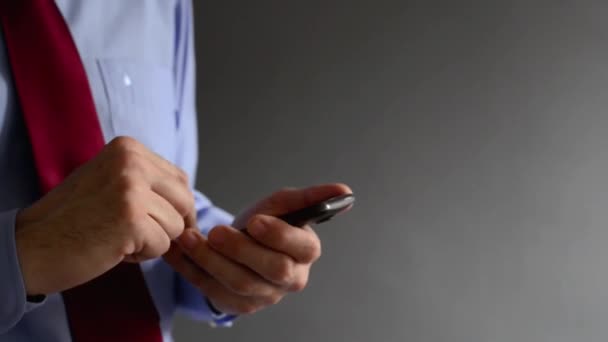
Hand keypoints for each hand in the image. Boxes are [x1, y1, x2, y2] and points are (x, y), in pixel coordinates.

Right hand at [15, 137, 194, 295]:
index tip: (148, 218)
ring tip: (118, 236)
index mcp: (128, 148)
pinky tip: (114, 248)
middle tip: (132, 231)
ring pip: (176, 226)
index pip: (179, 180)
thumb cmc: (73, 218)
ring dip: (153, 240)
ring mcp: (131, 188)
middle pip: (184, 201)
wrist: (31, 245)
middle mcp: (131, 161)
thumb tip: (189, 201)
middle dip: (167, 224)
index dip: (171, 207)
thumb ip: (148, 181)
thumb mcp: (111, 181)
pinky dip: (143, 255)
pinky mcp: (131, 219)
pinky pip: (163, 245)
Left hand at [163, 183, 351, 314]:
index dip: (279, 236)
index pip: (301, 248)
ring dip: (210, 260)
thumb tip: (345, 190)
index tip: (256, 221)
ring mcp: (265, 296)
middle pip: (271, 270)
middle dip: (241, 250)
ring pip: (239, 283)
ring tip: (191, 238)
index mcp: (305, 251)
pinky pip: (213, 291)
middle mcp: (290, 278)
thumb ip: (310, 197)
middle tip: (217, 231)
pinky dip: (191, 270)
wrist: (240, 246)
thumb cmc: (265, 224)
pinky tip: (179, 250)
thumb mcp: (283, 205)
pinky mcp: (239, 306)